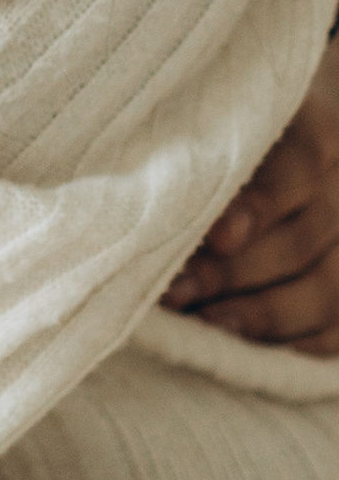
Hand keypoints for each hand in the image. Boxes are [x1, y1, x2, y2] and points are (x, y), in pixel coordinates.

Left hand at [163, 39, 338, 354]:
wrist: (255, 168)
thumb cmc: (203, 144)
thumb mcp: (201, 132)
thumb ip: (194, 160)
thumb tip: (158, 213)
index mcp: (313, 133)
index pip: (300, 163)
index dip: (260, 204)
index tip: (216, 236)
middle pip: (303, 239)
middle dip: (232, 273)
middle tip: (173, 293)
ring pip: (325, 290)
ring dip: (259, 315)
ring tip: (202, 325)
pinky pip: (336, 327)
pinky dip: (291, 344)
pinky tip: (240, 347)